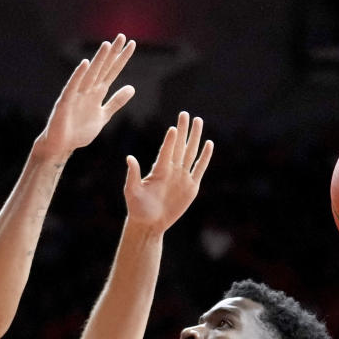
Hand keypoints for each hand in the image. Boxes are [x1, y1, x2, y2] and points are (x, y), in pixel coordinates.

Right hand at [35, 34, 135, 159]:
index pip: (112, 72)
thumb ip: (116, 102)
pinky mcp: (65, 103)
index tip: (132, 45)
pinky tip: (85, 64)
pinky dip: (78, 76)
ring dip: (98, 60)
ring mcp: (76, 95)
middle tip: (122, 36)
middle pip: (102, 69)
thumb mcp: (103, 116)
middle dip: (112, 53)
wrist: (61, 146)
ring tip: (107, 45)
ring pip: (90, 75)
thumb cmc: (79, 131)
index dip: (121, 59)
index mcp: (96, 93)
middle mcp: (87, 90)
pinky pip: (73, 87)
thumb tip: (132, 88)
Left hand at [124, 111, 213, 233]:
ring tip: (198, 121)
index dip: (170, 141)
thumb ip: (133, 174)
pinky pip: (199, 169)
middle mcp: (171, 170)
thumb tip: (129, 157)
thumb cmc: (137, 208)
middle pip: (180, 147)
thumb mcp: (132, 191)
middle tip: (184, 114)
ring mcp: (182, 177)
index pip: (166, 152)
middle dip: (183, 130)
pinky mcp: (191, 187)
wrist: (149, 224)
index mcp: (158, 170)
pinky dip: (205, 157)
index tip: (173, 128)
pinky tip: (209, 144)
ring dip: (195, 138)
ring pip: (191, 153)